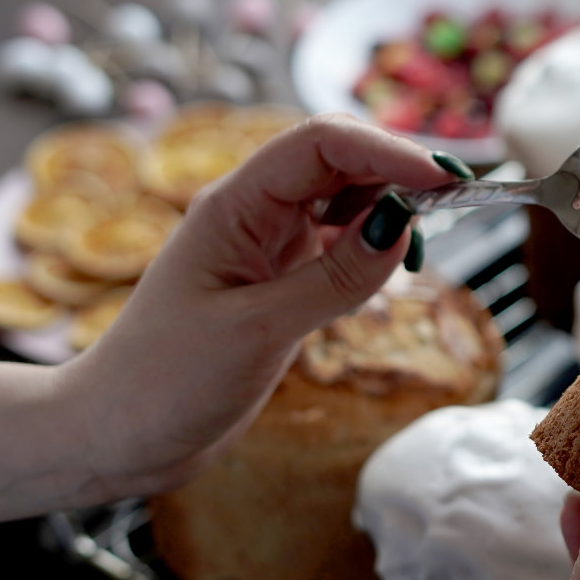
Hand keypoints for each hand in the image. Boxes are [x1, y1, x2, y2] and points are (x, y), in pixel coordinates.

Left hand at [66, 114, 461, 498]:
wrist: (118, 436)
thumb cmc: (165, 381)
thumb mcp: (259, 329)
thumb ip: (336, 278)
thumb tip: (404, 226)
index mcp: (234, 206)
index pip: (321, 143)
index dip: (388, 150)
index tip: (444, 181)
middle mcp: (253, 214)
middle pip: (341, 159)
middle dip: (400, 169)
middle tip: (461, 200)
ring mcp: (269, 245)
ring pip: (347, 198)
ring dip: (394, 204)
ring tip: (434, 232)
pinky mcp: (283, 280)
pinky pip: (342, 241)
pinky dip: (378, 243)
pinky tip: (397, 262)